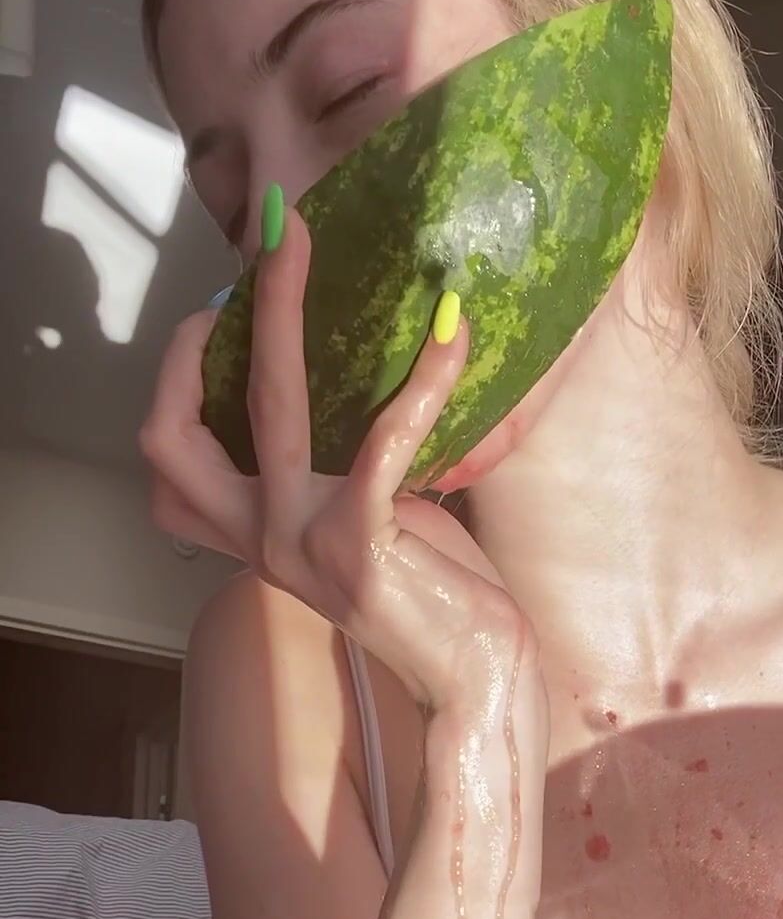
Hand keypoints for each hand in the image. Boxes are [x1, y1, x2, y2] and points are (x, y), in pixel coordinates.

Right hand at [139, 206, 539, 712]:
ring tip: (301, 241)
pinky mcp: (360, 549)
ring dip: (280, 312)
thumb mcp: (366, 522)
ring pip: (269, 410)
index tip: (222, 306)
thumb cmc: (436, 594)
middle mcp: (260, 542)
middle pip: (173, 431)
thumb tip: (357, 369)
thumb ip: (336, 466)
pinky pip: (383, 441)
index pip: (168, 454)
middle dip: (197, 334)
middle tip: (253, 251)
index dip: (177, 375)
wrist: (478, 677)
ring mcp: (302, 548)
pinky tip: (451, 331)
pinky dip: (421, 379)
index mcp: (252, 535)